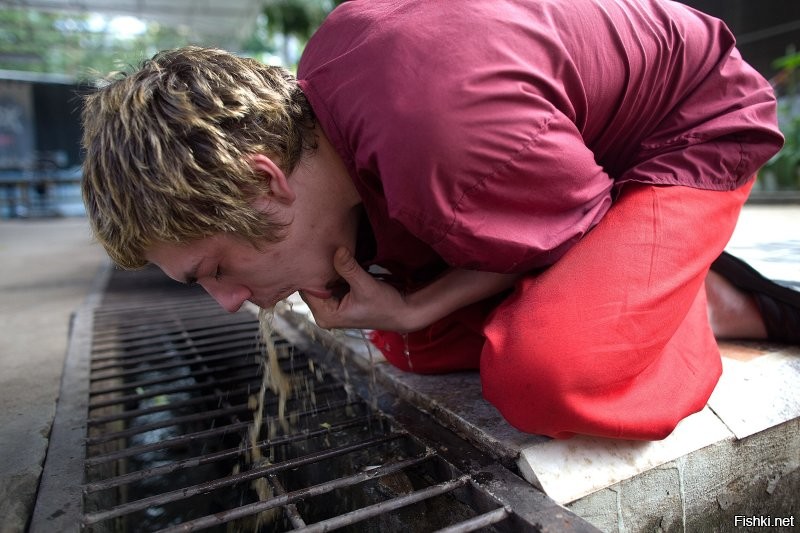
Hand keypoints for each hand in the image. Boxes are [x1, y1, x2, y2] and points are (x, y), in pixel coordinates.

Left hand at [300, 247, 416, 331]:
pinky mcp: (340, 297)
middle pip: (312, 286)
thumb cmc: (385, 305)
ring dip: (326, 268)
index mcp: (326, 316)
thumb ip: (349, 268)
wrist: (402, 311)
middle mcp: (325, 313)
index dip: (308, 272)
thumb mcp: (366, 285)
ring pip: (321, 281)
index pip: (306, 291)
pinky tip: (336, 256)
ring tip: (325, 248)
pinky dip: (334, 270)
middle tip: (317, 246)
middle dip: (316, 269)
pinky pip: (331, 280)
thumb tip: (337, 250)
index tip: (310, 252)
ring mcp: (332, 305)